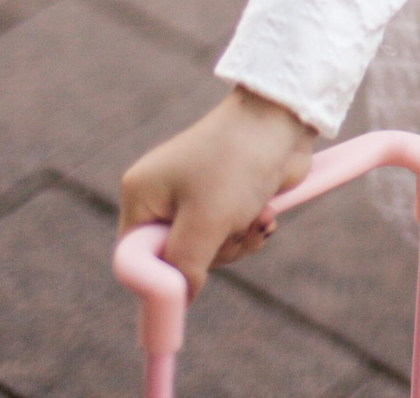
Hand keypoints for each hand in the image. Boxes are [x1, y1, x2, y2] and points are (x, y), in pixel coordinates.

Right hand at [118, 86, 315, 295]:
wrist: (282, 120)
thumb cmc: (237, 163)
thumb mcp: (206, 222)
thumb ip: (185, 266)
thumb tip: (181, 298)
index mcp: (142, 194)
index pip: (138, 256)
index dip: (162, 276)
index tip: (189, 285)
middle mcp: (163, 196)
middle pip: (177, 259)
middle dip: (213, 253)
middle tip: (232, 230)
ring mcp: (195, 197)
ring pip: (209, 251)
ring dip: (238, 242)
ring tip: (256, 216)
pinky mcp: (226, 198)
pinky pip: (231, 236)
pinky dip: (250, 231)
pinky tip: (266, 214)